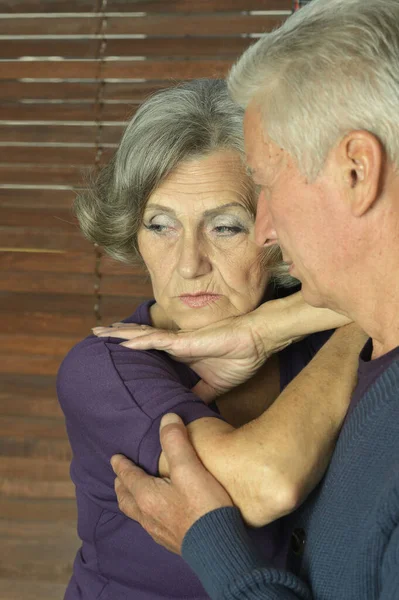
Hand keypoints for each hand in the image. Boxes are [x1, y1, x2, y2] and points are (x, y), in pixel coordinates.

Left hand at [93, 307, 290, 399]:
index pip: (150, 346)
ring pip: (142, 335)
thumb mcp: (214, 385)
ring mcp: (178, 341)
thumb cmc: (239, 358)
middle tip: (96, 333)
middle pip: (139, 337)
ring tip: (98, 331)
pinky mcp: (184, 342)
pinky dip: (138, 340)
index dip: (133, 344)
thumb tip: (187, 410)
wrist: (256, 343)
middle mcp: (175, 344)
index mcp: (180, 351)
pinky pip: (157, 340)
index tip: (115, 347)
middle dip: (117, 335)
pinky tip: (122, 340)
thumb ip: (199, 394)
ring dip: (119, 334)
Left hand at [111, 413, 232, 553]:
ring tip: (134, 495)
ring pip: (137, 514)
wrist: (220, 550)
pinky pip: (151, 526)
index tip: (114, 458)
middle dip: (121, 486)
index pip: (128, 477)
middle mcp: (148, 516)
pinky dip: (146, 515)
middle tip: (119, 477)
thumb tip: (167, 418)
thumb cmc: (204, 507)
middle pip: (126, 499)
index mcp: (147, 496)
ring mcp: (159, 532)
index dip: (121, 466)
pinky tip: (159, 516)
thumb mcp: (190, 468)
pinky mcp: (172, 543)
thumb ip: (176, 442)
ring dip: (132, 501)